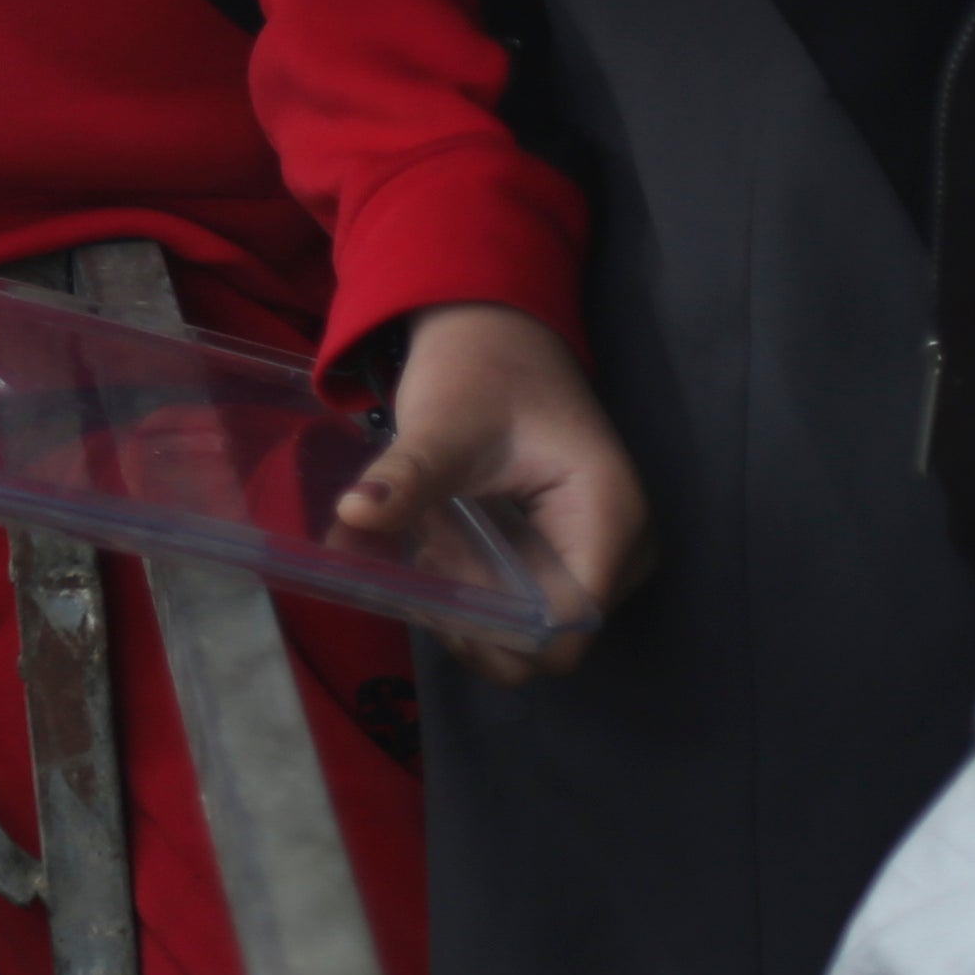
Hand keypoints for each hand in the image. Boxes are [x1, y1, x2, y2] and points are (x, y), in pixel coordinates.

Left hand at [332, 301, 646, 681]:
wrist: (495, 335)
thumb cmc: (482, 371)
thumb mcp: (442, 423)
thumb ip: (406, 477)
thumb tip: (355, 515)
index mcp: (609, 522)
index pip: (565, 630)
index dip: (498, 634)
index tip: (435, 603)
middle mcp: (620, 552)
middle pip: (549, 639)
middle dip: (478, 623)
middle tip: (420, 574)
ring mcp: (598, 556)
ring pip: (533, 625)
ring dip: (473, 606)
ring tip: (428, 551)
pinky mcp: (567, 552)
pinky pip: (526, 600)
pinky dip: (478, 588)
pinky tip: (439, 549)